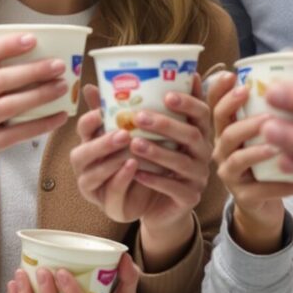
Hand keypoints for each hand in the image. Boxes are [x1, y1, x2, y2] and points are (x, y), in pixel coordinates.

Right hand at [0, 33, 72, 196]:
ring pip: (9, 106)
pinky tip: (59, 116)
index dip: (6, 45)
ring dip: (40, 95)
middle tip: (58, 65)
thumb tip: (33, 49)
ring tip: (62, 87)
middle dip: (33, 71)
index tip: (33, 39)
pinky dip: (41, 124)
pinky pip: (16, 134)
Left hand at [70, 80, 215, 235]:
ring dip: (158, 152)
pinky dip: (156, 180)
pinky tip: (137, 173)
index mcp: (196, 131)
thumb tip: (89, 88)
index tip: (167, 95)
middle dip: (166, 124)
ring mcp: (198, 176)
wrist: (155, 204)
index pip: (201, 112)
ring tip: (134, 144)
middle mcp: (202, 152)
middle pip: (192, 134)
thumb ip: (121, 112)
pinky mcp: (190, 197)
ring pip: (182, 162)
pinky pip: (176, 188)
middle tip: (139, 117)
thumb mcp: (140, 135)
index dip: (188, 102)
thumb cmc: (148, 161)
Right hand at [207, 71, 292, 253]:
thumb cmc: (267, 160)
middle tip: (268, 114)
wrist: (263, 203)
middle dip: (245, 120)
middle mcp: (222, 150)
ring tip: (276, 145)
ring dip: (257, 150)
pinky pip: (261, 190)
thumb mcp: (264, 133)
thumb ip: (272, 110)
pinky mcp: (244, 197)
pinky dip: (283, 184)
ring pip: (237, 159)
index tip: (233, 76)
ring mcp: (231, 175)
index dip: (220, 92)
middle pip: (225, 131)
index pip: (216, 107)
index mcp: (226, 130)